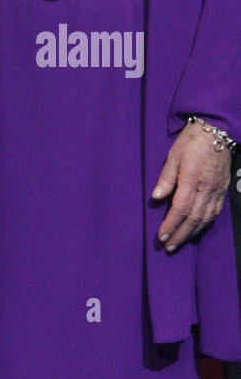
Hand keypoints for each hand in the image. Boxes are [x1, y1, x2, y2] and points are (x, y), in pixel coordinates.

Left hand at [151, 120, 230, 251]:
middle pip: (194, 218)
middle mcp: (207, 188)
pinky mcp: (223, 191)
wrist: (216, 131)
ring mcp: (217, 191)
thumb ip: (166, 178)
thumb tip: (156, 198)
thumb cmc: (191, 141)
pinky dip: (205, 225)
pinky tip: (196, 230)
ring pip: (206, 219)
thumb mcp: (173, 155)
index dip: (171, 225)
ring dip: (192, 233)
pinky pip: (215, 213)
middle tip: (168, 247)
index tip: (161, 236)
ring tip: (179, 242)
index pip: (181, 208)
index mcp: (192, 178)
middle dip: (180, 235)